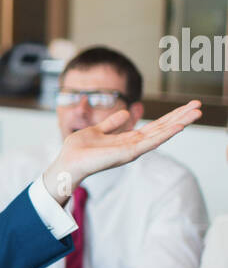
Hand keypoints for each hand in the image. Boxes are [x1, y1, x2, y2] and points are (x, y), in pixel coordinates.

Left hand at [41, 100, 201, 202]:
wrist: (67, 162)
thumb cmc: (78, 150)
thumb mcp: (97, 130)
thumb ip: (112, 124)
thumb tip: (125, 112)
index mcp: (127, 140)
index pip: (154, 127)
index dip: (170, 117)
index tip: (185, 107)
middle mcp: (133, 146)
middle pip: (162, 129)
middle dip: (180, 117)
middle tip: (199, 106)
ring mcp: (133, 150)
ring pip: (162, 133)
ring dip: (180, 122)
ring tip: (197, 112)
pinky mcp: (128, 154)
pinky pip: (151, 141)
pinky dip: (166, 133)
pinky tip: (179, 125)